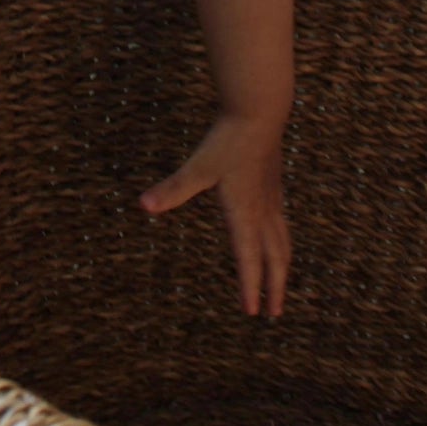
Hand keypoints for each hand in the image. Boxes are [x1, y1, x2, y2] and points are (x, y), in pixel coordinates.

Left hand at [140, 114, 290, 317]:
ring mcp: (272, 198)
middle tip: (274, 314)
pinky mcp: (274, 185)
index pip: (248, 259)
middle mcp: (262, 210)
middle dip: (274, 287)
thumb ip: (173, 189)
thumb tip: (144, 205)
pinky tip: (275, 239)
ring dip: (282, 267)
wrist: (259, 112)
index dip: (250, 287)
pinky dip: (282, 242)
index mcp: (245, 213)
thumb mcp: (198, 167)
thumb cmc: (227, 140)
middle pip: (275, 257)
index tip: (252, 313)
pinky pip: (282, 224)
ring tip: (280, 283)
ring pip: (283, 241)